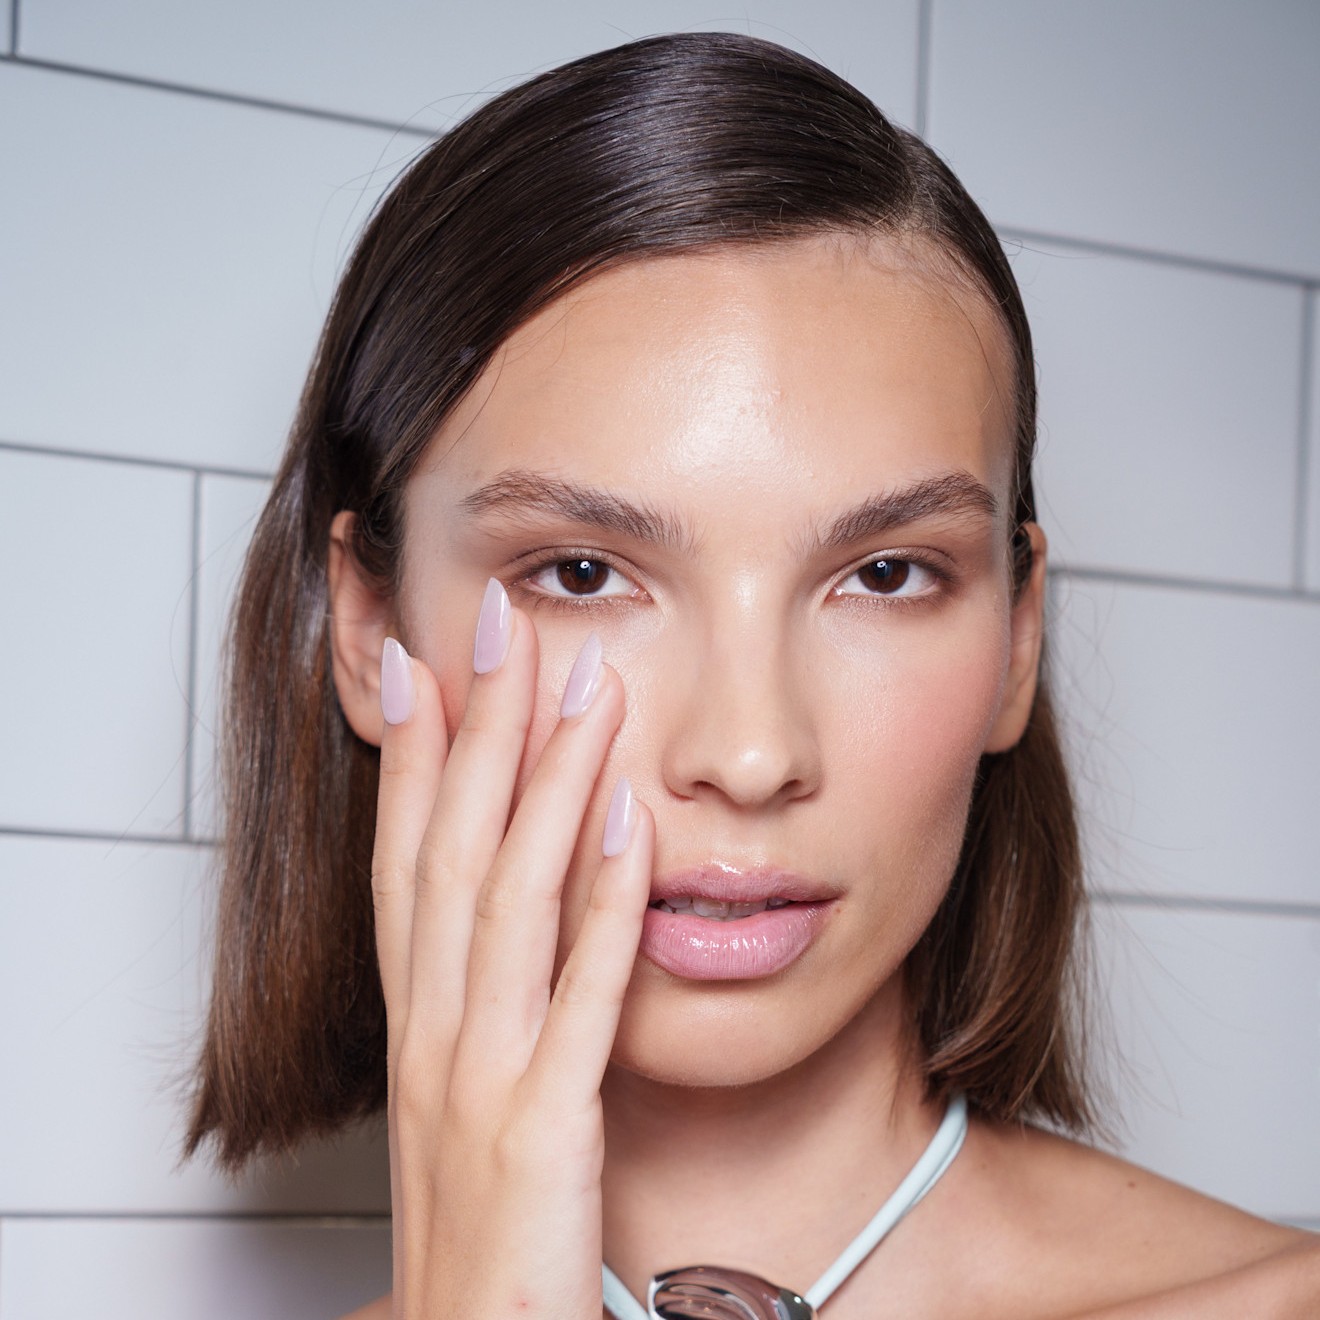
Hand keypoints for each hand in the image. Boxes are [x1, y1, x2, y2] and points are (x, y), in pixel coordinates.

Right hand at [372, 582, 652, 1318]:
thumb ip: (489, 1002)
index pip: (405, 858)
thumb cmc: (479, 1229)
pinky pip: (578, 998)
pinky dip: (601, 905)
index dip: (415, 754)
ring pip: (508, 898)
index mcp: (415, 1021)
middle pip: (452, 848)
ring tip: (586, 682)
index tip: (427, 659)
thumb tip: (526, 915)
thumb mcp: (466, 1096)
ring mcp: (481, 1077)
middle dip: (477, 727)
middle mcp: (433, 1031)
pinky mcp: (543, 1130)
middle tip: (505, 620)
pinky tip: (633, 825)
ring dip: (547, 782)